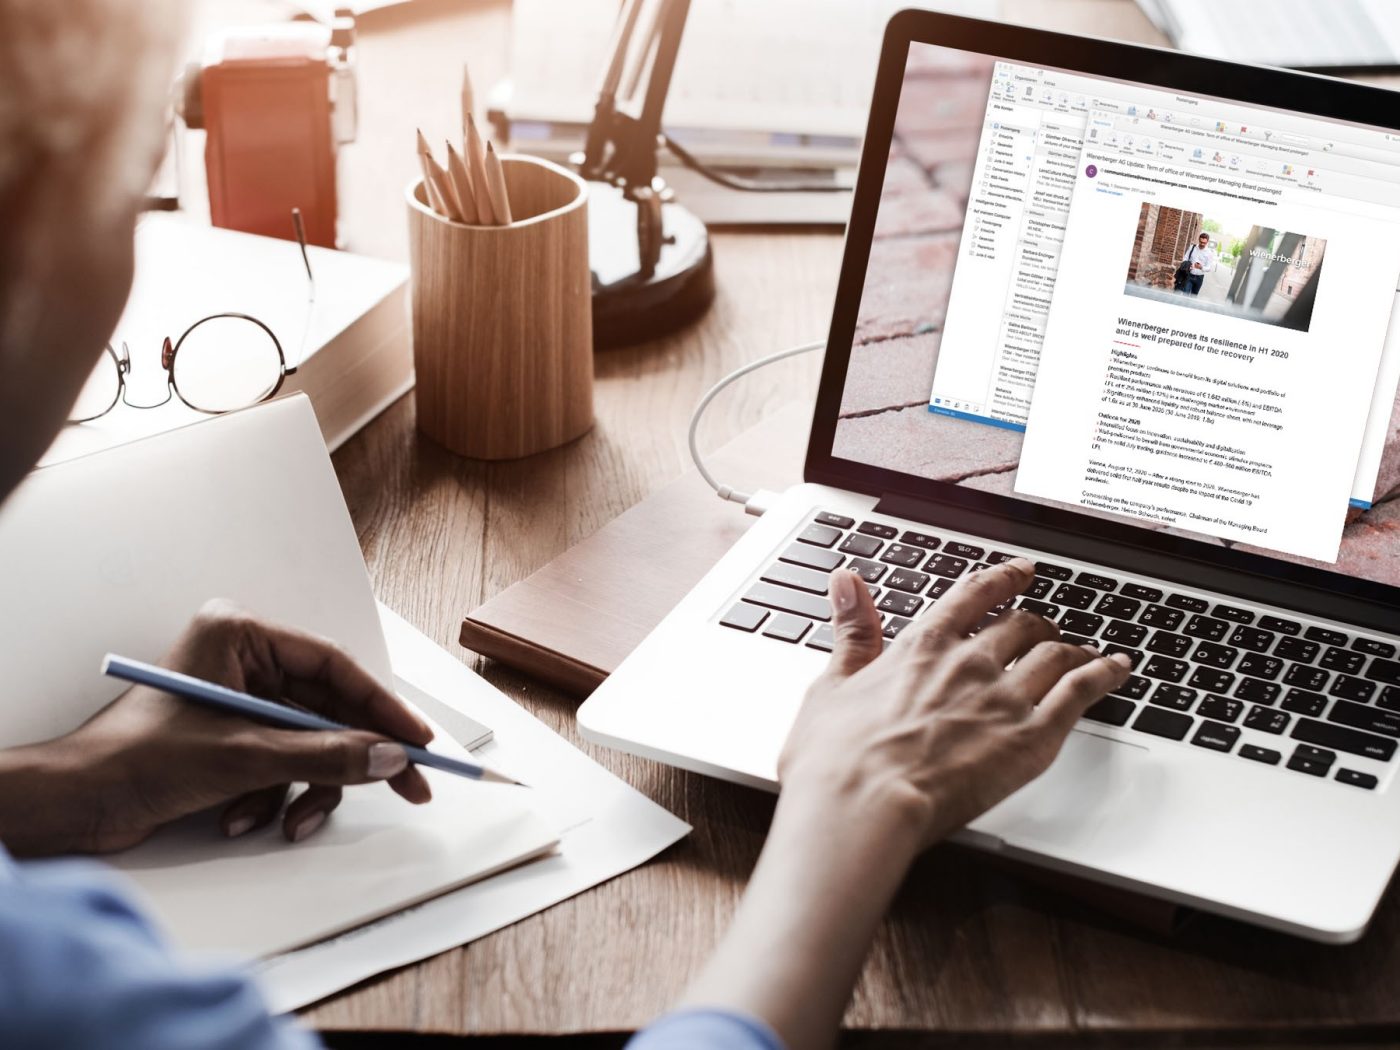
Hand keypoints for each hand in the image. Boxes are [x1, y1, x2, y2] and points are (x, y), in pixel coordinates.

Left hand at [0, 601, 433, 855]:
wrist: (75, 805)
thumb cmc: (135, 759)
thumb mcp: (245, 757)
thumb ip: (326, 755)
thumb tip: (388, 756)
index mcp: (240, 635)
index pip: (333, 667)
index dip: (382, 705)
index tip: (416, 738)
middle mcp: (242, 661)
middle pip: (328, 708)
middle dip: (355, 756)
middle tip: (406, 783)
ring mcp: (238, 701)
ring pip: (310, 743)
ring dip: (303, 787)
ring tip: (289, 821)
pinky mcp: (232, 738)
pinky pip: (283, 763)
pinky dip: (274, 796)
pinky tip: (243, 818)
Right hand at [678, 558, 1129, 1049]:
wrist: (862, 805)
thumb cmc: (838, 759)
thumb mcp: (832, 683)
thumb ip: (851, 630)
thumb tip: (847, 582)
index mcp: (922, 645)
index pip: (973, 595)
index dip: (1001, 579)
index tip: (1020, 571)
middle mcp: (970, 661)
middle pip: (1020, 624)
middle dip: (1036, 621)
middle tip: (1045, 626)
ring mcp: (1004, 697)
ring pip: (1055, 653)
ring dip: (1073, 647)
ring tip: (1084, 650)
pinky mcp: (1031, 738)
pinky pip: (1080, 693)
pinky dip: (1104, 675)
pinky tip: (1118, 670)